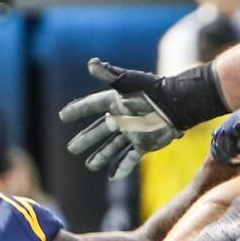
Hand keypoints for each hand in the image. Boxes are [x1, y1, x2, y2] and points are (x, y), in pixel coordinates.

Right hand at [60, 59, 182, 179]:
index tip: (63, 116)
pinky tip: (113, 178)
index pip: (92, 105)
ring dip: (101, 156)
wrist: (176, 105)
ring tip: (90, 166)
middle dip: (85, 140)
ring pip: (113, 147)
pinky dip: (122, 168)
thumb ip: (109, 74)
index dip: (77, 110)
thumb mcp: (129, 81)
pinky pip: (130, 158)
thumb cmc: (152, 90)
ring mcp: (133, 133)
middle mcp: (123, 118)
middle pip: (100, 131)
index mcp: (116, 103)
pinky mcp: (144, 144)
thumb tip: (91, 63)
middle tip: (71, 149)